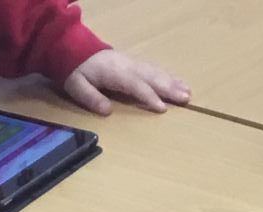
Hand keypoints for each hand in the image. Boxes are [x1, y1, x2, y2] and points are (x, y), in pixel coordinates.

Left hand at [64, 50, 190, 114]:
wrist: (74, 49)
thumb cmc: (76, 70)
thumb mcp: (76, 86)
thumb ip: (91, 98)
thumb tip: (107, 111)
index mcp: (114, 72)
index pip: (135, 85)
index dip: (148, 96)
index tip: (162, 108)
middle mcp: (127, 66)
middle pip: (151, 77)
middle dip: (169, 88)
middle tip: (186, 98)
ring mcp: (132, 64)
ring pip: (156, 72)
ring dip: (173, 83)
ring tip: (188, 93)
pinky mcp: (134, 64)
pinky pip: (154, 70)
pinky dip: (168, 77)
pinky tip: (178, 83)